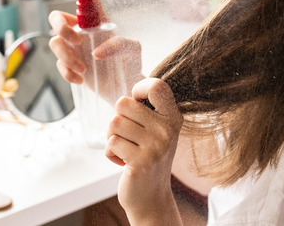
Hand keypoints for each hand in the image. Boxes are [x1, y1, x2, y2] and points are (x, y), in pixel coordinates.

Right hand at [48, 10, 144, 90]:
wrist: (127, 84)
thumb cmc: (129, 61)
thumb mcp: (132, 49)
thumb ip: (119, 45)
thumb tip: (96, 52)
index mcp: (95, 21)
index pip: (85, 1)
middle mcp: (80, 31)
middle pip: (56, 18)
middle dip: (61, 27)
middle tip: (78, 41)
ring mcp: (73, 47)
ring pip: (55, 43)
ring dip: (66, 56)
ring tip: (84, 69)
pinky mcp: (69, 65)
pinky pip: (59, 65)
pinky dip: (67, 73)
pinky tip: (80, 79)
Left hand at [106, 78, 183, 225]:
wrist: (151, 197)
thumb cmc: (148, 157)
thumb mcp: (158, 131)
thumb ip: (149, 111)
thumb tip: (130, 93)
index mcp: (173, 118)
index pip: (156, 86)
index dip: (139, 89)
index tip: (136, 103)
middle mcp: (168, 130)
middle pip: (123, 104)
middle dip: (118, 119)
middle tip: (127, 136)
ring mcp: (156, 146)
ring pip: (114, 123)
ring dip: (112, 137)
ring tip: (124, 149)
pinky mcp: (141, 161)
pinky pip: (111, 143)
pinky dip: (110, 153)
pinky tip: (122, 162)